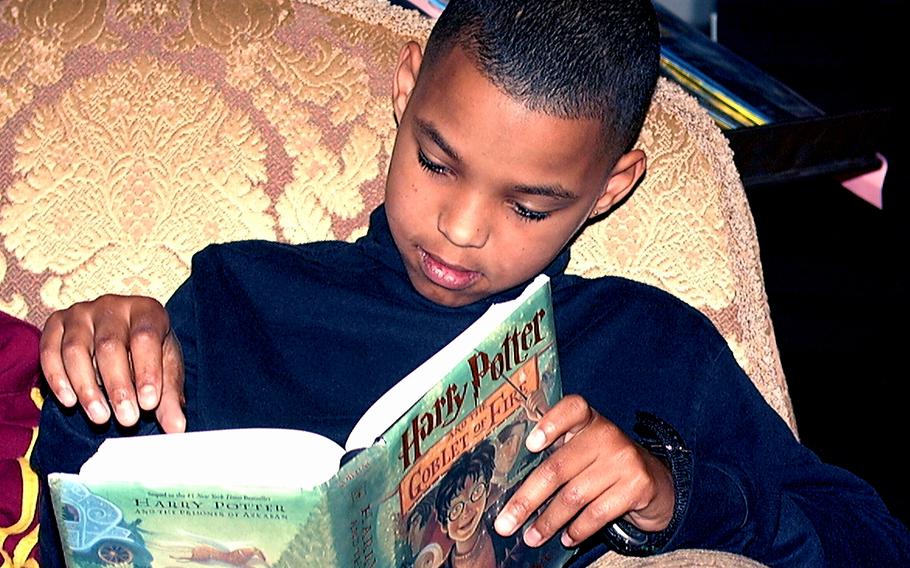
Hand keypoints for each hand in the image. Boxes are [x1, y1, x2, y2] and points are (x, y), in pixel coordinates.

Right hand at [40, 295, 185, 432]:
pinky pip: (50, 351)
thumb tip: (176, 428)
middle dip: (118, 387)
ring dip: (87, 388)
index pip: (146, 337)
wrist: (121, 338)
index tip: (149, 404)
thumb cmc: (147, 355)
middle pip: (109, 346)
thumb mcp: (164, 370)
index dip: (147, 371)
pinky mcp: (56, 323)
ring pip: (76, 350)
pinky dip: (57, 378)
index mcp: (147, 310)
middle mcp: (112, 306)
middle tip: (128, 419)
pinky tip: (70, 402)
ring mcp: (81, 313)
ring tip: (101, 417)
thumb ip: (169, 398)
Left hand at [493, 395, 673, 547]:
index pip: (572, 408)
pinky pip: (598, 513)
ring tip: (531, 537)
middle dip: (527, 499)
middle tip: (506, 523)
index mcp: (588, 419)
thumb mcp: (583, 446)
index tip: (531, 445)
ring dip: (548, 522)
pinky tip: (565, 538)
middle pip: (558, 467)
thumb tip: (512, 488)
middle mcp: (606, 434)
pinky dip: (577, 529)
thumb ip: (555, 452)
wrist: (653, 479)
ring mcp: (624, 460)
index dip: (550, 424)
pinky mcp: (638, 486)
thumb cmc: (603, 462)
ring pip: (574, 496)